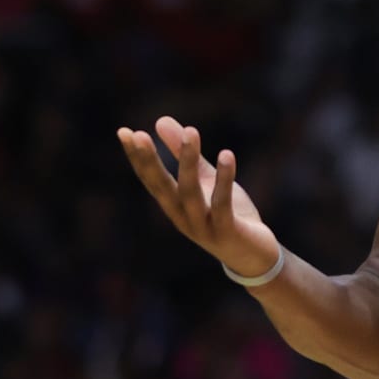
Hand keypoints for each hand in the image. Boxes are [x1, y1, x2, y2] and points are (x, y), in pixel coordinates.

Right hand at [117, 115, 280, 279]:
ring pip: (190, 193)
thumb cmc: (228, 216)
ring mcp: (203, 226)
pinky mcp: (227, 231)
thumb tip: (160, 121)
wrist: (254, 256)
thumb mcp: (206, 181)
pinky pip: (222, 204)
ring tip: (192, 131)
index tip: (124, 132)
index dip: (137, 158)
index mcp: (175, 205)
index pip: (150, 179)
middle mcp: (182, 217)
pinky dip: (224, 179)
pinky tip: (226, 154)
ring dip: (189, 162)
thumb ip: (186, 155)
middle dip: (150, 161)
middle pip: (162, 187)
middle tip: (139, 135)